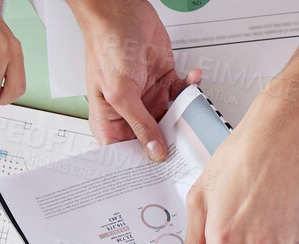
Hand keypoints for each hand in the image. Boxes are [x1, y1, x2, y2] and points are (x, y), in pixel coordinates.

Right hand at [71, 0, 191, 154]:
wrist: (121, 12)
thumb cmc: (106, 46)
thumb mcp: (120, 93)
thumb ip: (140, 123)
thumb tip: (154, 149)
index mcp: (110, 121)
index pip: (125, 153)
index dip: (140, 165)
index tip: (158, 173)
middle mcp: (129, 111)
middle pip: (152, 139)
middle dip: (170, 141)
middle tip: (185, 146)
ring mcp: (147, 96)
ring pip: (172, 118)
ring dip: (184, 113)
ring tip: (192, 110)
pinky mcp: (163, 80)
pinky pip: (181, 93)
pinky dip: (190, 89)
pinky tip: (191, 81)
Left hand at [179, 95, 298, 243]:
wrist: (284, 133)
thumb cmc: (238, 157)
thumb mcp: (200, 195)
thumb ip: (193, 239)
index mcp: (223, 237)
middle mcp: (253, 243)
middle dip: (237, 241)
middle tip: (241, 205)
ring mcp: (282, 239)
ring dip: (261, 228)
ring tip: (263, 195)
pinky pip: (290, 239)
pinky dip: (286, 222)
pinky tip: (283, 197)